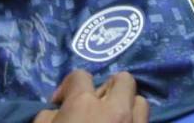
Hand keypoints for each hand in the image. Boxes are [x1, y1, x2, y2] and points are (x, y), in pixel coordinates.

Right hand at [32, 70, 148, 122]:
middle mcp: (114, 109)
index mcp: (84, 104)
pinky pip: (145, 122)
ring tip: (113, 119)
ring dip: (127, 106)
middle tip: (96, 105)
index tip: (61, 102)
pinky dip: (134, 122)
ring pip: (140, 101)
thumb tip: (57, 109)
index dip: (68, 86)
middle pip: (123, 79)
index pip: (80, 76)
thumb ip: (48, 115)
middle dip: (109, 88)